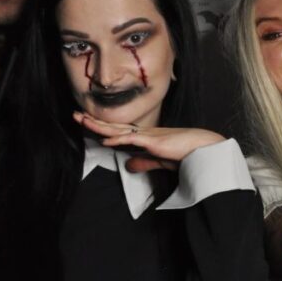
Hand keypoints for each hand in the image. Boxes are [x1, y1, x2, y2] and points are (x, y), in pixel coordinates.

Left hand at [73, 112, 224, 172]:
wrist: (205, 149)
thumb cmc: (187, 153)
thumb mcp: (160, 161)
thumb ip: (144, 162)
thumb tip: (128, 165)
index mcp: (147, 136)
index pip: (120, 130)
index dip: (103, 126)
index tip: (88, 123)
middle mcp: (145, 132)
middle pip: (114, 125)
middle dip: (94, 121)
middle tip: (76, 114)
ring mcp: (149, 135)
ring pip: (118, 129)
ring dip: (99, 126)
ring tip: (82, 120)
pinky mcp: (154, 141)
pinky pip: (132, 139)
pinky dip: (117, 139)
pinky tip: (105, 140)